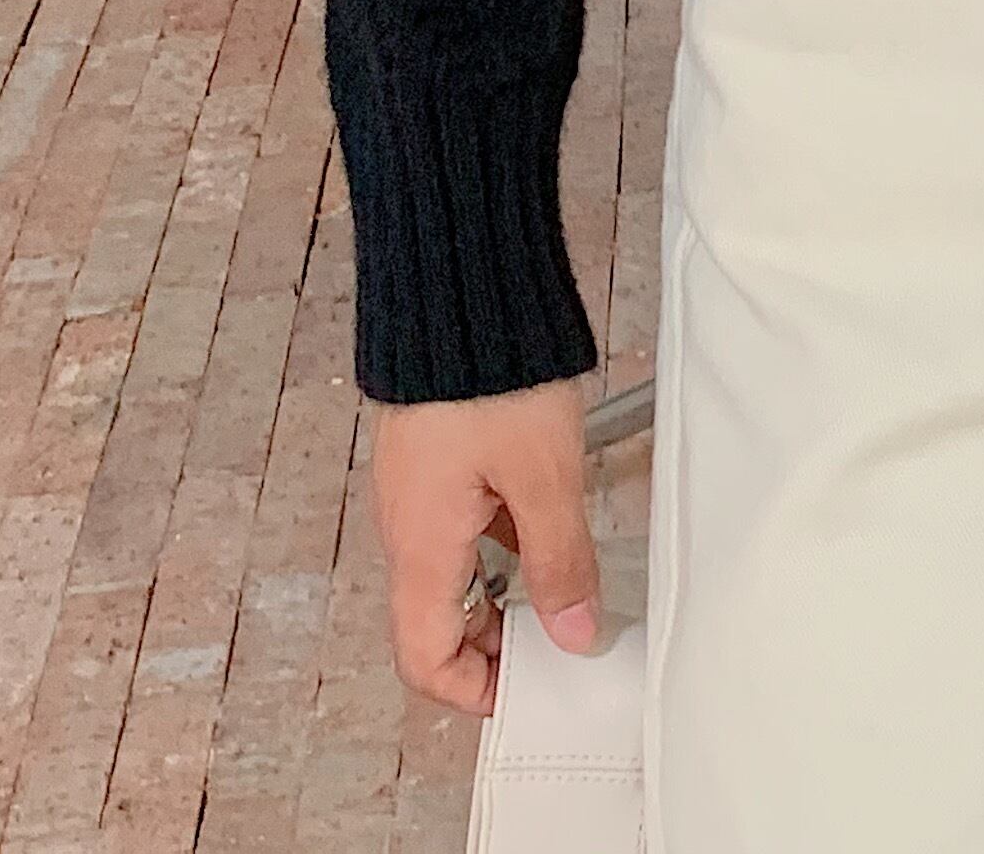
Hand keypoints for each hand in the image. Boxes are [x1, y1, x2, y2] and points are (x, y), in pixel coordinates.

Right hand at [372, 374, 603, 717]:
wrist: (459, 290)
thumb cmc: (490, 373)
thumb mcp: (545, 476)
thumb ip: (560, 560)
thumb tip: (573, 629)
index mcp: (422, 545)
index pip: (426, 659)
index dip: (475, 690)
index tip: (527, 692)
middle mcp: (410, 526)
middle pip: (438, 622)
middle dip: (495, 646)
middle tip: (557, 643)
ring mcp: (422, 492)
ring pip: (456, 572)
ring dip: (504, 592)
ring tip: (567, 589)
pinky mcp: (439, 459)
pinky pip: (465, 527)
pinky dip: (503, 544)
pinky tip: (549, 528)